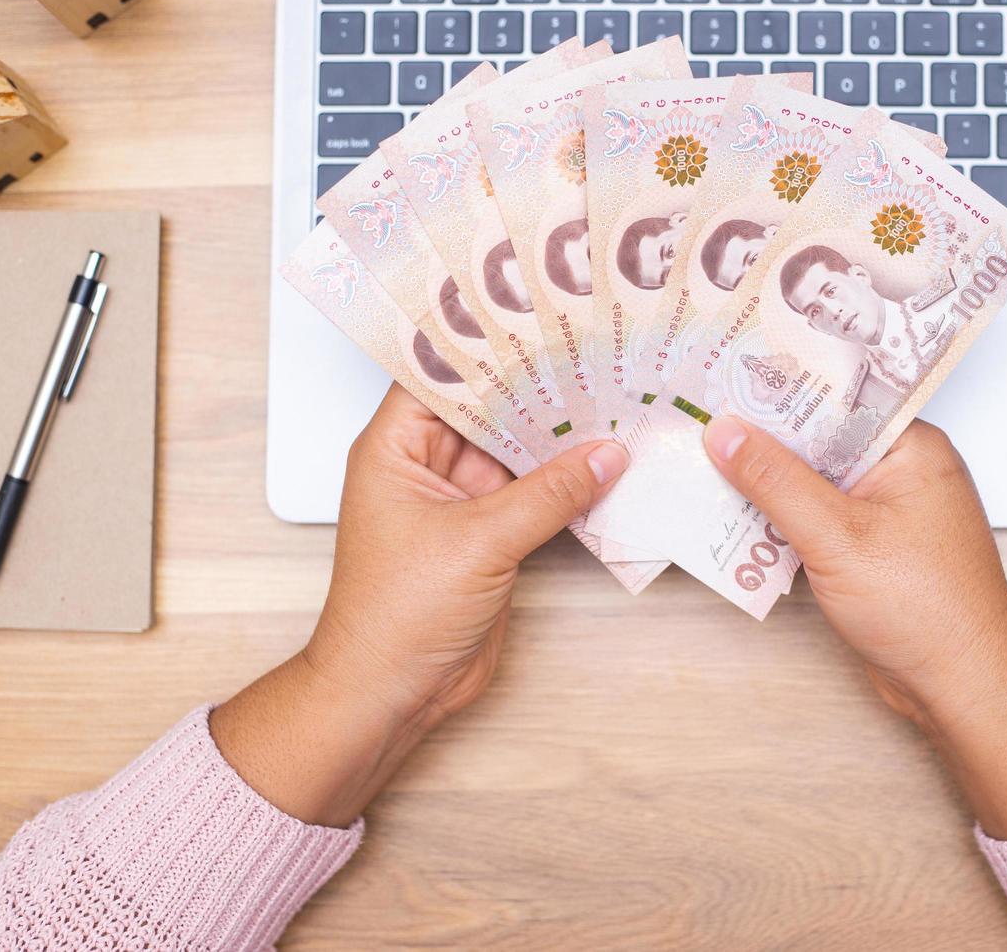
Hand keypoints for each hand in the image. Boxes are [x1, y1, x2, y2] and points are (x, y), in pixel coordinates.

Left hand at [211, 383, 628, 825]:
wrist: (392, 693)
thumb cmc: (394, 618)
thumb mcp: (478, 544)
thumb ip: (548, 495)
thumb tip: (605, 454)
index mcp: (396, 448)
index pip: (441, 373)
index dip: (486, 341)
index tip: (536, 313)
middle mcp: (428, 466)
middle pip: (490, 407)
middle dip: (539, 384)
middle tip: (594, 347)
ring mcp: (463, 501)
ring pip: (519, 451)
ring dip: (561, 434)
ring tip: (613, 393)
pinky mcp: (493, 535)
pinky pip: (537, 494)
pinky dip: (570, 481)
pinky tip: (610, 459)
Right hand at [703, 416, 1006, 837]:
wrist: (963, 687)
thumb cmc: (924, 610)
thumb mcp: (836, 536)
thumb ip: (775, 481)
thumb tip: (725, 432)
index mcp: (912, 447)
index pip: (839, 396)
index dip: (781, 383)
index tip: (724, 370)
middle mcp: (903, 470)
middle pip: (821, 438)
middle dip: (764, 435)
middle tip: (699, 414)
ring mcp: (887, 511)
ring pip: (814, 481)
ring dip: (767, 482)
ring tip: (703, 460)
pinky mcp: (872, 549)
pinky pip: (818, 519)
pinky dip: (782, 520)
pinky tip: (735, 517)